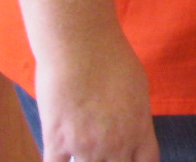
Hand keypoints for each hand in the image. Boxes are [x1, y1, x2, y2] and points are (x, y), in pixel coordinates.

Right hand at [35, 31, 158, 161]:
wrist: (80, 45)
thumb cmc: (112, 57)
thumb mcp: (138, 87)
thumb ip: (135, 115)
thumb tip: (131, 127)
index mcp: (139, 129)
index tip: (129, 158)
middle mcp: (115, 144)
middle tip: (103, 152)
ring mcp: (85, 147)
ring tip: (82, 150)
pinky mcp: (56, 141)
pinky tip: (59, 157)